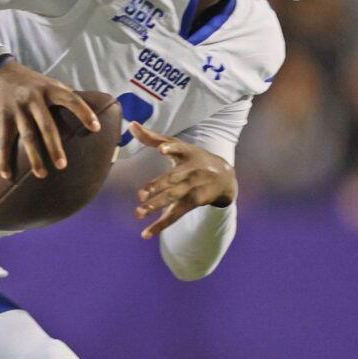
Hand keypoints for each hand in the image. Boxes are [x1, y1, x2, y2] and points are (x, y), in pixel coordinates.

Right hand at [0, 59, 101, 179]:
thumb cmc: (32, 83)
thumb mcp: (50, 84)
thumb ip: (67, 96)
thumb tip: (95, 110)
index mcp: (51, 89)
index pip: (71, 99)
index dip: (84, 112)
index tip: (96, 128)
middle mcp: (34, 97)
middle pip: (46, 125)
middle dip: (54, 146)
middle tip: (62, 166)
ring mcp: (18, 107)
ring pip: (27, 135)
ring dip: (34, 157)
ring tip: (42, 174)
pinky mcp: (3, 116)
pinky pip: (4, 141)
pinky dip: (5, 159)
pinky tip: (7, 174)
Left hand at [131, 121, 236, 238]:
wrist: (226, 176)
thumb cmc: (193, 157)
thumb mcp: (178, 145)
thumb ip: (153, 138)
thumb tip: (131, 124)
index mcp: (187, 153)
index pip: (179, 149)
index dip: (171, 149)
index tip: (161, 150)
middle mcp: (192, 171)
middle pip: (173, 178)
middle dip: (158, 186)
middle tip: (140, 195)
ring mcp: (193, 188)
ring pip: (173, 198)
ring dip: (157, 206)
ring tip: (138, 213)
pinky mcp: (193, 203)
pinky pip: (176, 215)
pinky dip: (161, 225)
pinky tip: (145, 234)